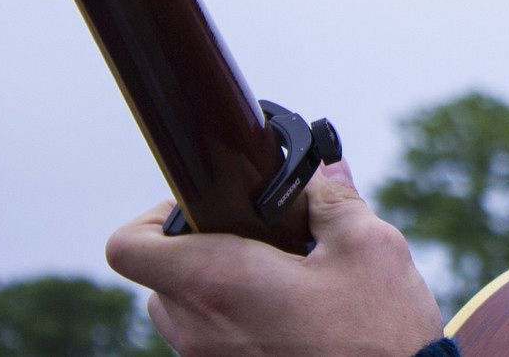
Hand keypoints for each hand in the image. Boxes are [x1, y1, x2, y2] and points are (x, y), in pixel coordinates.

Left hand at [106, 160, 444, 356]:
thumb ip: (334, 200)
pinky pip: (213, 347)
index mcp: (218, 283)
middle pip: (160, 280)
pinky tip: (292, 318)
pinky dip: (238, 326)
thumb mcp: (367, 246)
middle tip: (259, 241)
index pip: (129, 247)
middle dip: (200, 252)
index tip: (204, 207)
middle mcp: (199, 331)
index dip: (153, 216)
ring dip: (218, 293)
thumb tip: (323, 170)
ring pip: (186, 318)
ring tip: (280, 282)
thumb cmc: (378, 331)